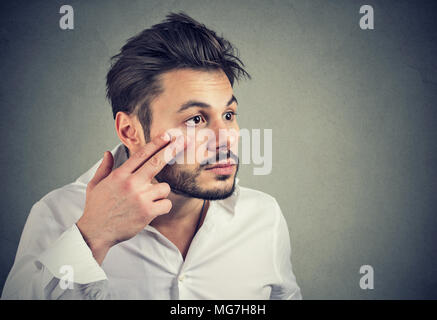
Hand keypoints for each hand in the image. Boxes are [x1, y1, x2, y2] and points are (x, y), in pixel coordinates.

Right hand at [76, 133, 187, 264]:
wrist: (96, 232)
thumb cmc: (96, 208)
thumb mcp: (95, 185)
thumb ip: (104, 168)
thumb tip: (108, 153)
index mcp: (120, 175)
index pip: (142, 154)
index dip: (156, 143)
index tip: (168, 136)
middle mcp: (131, 183)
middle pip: (157, 162)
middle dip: (172, 150)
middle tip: (184, 141)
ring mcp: (141, 197)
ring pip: (164, 188)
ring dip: (160, 193)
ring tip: (148, 200)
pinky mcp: (148, 212)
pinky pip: (166, 204)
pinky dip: (163, 207)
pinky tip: (152, 210)